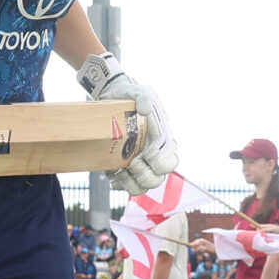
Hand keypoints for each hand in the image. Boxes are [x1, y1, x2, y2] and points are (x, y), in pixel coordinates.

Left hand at [78, 55, 178, 191]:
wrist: (107, 97)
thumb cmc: (128, 95)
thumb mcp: (138, 91)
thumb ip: (145, 97)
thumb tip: (145, 110)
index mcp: (162, 141)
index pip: (171, 162)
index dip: (162, 164)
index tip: (149, 154)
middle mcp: (152, 156)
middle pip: (157, 180)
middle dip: (145, 175)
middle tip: (132, 163)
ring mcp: (136, 164)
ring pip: (140, 188)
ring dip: (132, 184)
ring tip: (121, 171)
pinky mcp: (120, 167)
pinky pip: (122, 186)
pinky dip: (118, 183)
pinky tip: (111, 173)